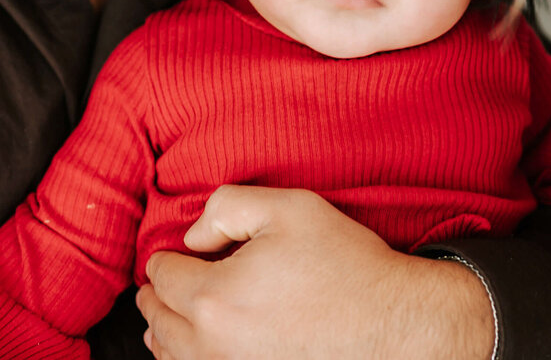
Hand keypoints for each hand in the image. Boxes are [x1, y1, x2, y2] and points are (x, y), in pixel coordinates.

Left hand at [135, 185, 493, 359]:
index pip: (161, 275)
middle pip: (157, 319)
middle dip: (158, 294)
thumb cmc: (347, 266)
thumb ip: (227, 206)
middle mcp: (212, 345)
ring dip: (167, 329)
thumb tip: (193, 235)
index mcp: (213, 296)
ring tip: (174, 313)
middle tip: (165, 280)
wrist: (394, 326)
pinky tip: (203, 342)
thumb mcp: (289, 208)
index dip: (168, 256)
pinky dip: (190, 356)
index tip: (179, 252)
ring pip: (170, 354)